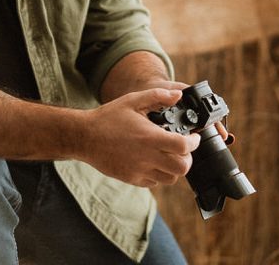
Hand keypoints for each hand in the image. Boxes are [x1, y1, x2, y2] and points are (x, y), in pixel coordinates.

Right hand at [78, 88, 200, 187]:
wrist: (85, 137)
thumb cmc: (108, 117)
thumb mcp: (132, 100)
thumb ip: (157, 96)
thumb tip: (178, 95)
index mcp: (149, 137)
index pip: (183, 147)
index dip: (194, 142)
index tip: (193, 136)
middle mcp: (146, 157)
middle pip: (182, 167)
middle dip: (188, 157)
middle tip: (183, 147)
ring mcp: (139, 170)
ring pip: (171, 179)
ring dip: (175, 167)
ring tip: (169, 154)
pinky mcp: (132, 179)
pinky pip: (155, 182)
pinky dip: (159, 173)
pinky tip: (153, 160)